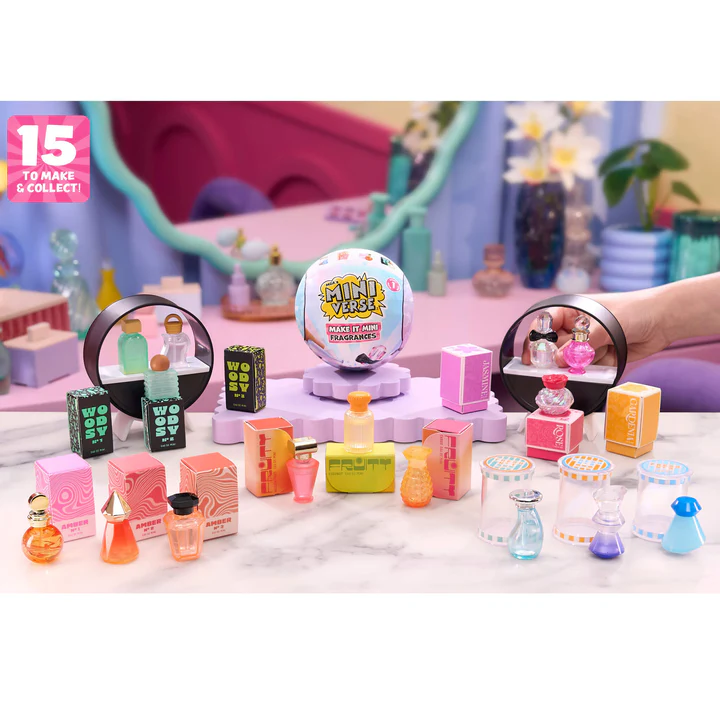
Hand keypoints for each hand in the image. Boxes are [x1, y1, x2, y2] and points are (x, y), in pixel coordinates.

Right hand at [521, 287, 671, 366]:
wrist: (664, 320)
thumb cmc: (634, 311)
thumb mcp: (605, 325)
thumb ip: (581, 344)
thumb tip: (559, 361)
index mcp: (572, 311)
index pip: (545, 324)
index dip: (535, 339)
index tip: (531, 357)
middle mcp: (576, 327)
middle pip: (554, 346)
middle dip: (555, 359)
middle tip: (553, 370)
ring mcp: (587, 343)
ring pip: (570, 360)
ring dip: (575, 366)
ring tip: (586, 365)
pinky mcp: (599, 356)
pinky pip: (586, 368)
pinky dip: (591, 371)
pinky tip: (602, 363)